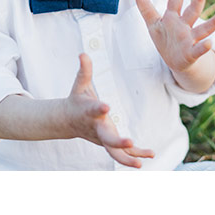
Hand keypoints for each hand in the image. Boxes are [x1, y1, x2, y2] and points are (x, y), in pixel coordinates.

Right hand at [65, 53, 153, 167]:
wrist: (65, 120)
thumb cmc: (76, 100)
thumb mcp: (79, 85)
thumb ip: (84, 71)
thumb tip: (83, 53)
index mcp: (88, 112)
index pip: (93, 110)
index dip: (99, 109)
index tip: (106, 106)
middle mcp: (96, 127)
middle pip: (106, 138)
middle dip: (117, 142)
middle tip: (128, 142)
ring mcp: (102, 137)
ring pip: (114, 152)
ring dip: (127, 158)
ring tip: (142, 161)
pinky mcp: (108, 143)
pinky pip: (122, 153)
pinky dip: (134, 155)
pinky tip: (149, 155)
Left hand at [136, 0, 214, 73]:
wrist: (174, 61)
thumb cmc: (166, 39)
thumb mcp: (153, 24)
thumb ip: (147, 10)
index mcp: (173, 18)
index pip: (175, 2)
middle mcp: (184, 26)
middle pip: (192, 12)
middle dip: (197, 1)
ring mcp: (189, 39)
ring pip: (202, 30)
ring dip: (212, 23)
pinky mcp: (191, 53)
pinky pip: (198, 50)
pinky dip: (204, 47)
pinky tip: (210, 43)